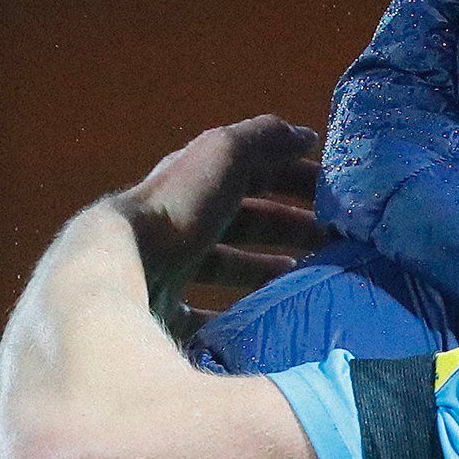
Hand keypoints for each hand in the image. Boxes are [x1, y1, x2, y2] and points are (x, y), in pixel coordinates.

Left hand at [108, 115, 325, 339]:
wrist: (122, 266)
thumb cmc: (179, 208)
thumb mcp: (225, 157)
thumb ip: (263, 140)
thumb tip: (306, 135)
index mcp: (197, 180)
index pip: (253, 173)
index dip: (295, 179)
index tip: (336, 198)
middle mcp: (181, 219)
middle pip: (243, 221)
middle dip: (288, 227)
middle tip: (334, 243)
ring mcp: (170, 265)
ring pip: (227, 265)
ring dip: (267, 269)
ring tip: (307, 281)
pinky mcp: (162, 308)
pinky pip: (206, 313)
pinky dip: (235, 316)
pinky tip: (263, 323)